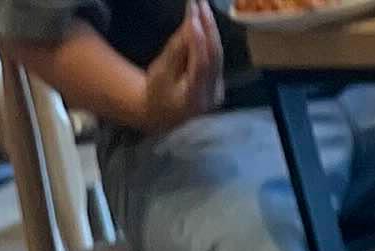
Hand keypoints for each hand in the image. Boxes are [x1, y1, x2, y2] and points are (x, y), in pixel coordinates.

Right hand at [140, 0, 222, 129]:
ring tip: (203, 6)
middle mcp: (210, 97)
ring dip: (211, 28)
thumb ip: (178, 49)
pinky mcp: (218, 83)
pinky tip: (205, 21)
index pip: (200, 63)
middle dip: (208, 26)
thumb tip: (191, 25)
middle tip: (201, 2)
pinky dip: (211, 38)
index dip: (198, 36)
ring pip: (217, 55)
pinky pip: (216, 57)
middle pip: (214, 57)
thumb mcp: (161, 71)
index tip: (192, 11)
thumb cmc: (157, 93)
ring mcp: (217, 91)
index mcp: (193, 98)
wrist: (161, 115)